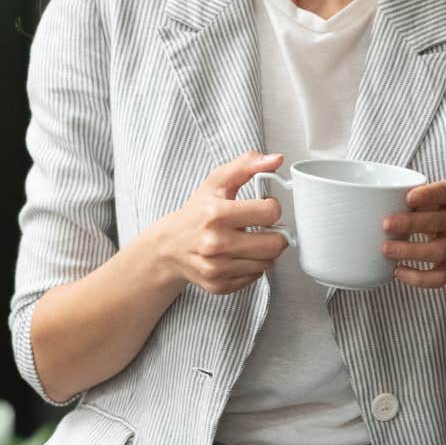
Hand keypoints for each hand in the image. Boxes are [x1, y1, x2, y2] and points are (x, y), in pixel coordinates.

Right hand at [145, 151, 287, 294]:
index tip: (264, 207)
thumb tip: (276, 159)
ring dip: (265, 251)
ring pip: (267, 262)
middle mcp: (215, 243)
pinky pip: (255, 277)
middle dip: (275, 234)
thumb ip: (247, 165)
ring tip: (251, 241)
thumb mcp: (217, 182)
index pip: (270, 213)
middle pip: (274, 244)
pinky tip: (240, 256)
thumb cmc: (198, 211)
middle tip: (265, 228)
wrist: (169, 246)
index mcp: (216, 213)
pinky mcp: (218, 285)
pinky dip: (253, 266)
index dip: (272, 207)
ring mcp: (216, 267)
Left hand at [382, 180, 445, 288]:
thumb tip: (375, 201)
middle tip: (385, 224)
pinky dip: (417, 278)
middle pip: (438, 222)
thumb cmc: (443, 213)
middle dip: (411, 224)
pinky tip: (397, 271)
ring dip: (409, 251)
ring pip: (437, 251)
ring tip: (386, 249)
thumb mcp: (440, 197)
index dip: (430, 194)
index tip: (409, 197)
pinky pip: (438, 278)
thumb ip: (418, 195)